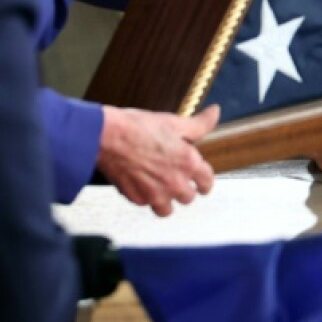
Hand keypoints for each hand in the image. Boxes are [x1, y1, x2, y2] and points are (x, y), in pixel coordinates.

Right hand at [96, 104, 217, 216]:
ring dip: (166, 200)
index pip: (207, 182)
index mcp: (188, 162)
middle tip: (175, 177)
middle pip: (189, 198)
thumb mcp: (173, 122)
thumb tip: (214, 113)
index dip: (204, 181)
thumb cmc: (137, 127)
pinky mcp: (137, 199)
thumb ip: (199, 123)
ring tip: (159, 186)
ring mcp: (155, 194)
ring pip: (168, 209)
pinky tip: (141, 183)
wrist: (106, 136)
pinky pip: (147, 204)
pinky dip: (145, 197)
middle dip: (184, 188)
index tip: (201, 180)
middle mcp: (175, 182)